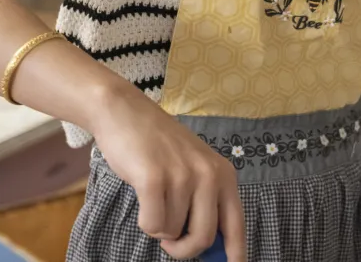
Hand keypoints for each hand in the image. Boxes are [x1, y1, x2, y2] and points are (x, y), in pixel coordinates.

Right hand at [90, 85, 245, 261]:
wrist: (125, 112)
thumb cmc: (158, 147)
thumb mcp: (193, 168)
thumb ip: (205, 202)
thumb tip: (210, 249)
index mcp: (223, 175)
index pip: (236, 226)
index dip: (235, 255)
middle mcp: (208, 175)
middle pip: (204, 239)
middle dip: (184, 250)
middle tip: (170, 242)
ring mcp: (182, 176)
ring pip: (172, 233)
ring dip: (159, 226)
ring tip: (153, 197)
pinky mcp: (154, 179)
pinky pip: (152, 225)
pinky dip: (144, 222)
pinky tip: (143, 197)